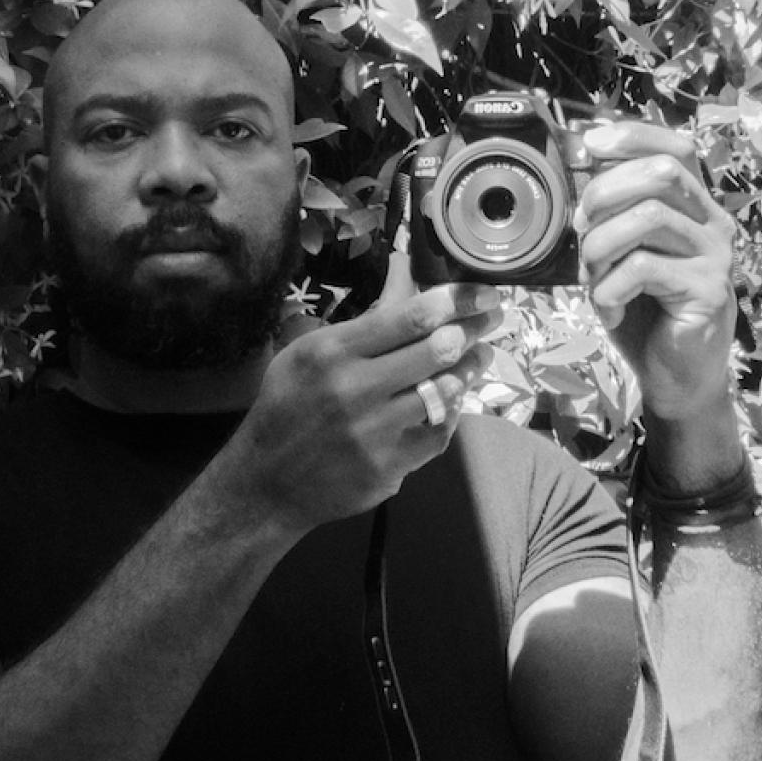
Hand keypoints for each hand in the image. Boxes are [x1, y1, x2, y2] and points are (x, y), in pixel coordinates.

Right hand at [217, 277, 501, 533]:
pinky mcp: (389, 466)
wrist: (268, 482)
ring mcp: (374, 431)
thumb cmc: (288, 406)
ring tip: (480, 356)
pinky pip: (439, 432)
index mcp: (332, 352)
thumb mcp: (308, 353)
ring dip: (470, 369)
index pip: (410, 316)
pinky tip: (455, 400)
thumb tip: (408, 278)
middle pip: (437, 348)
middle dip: (475, 329)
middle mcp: (354, 388)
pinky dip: (452, 413)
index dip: (459, 300)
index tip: (486, 292)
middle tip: (492, 319)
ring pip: (445, 390)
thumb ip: (361, 324)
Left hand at [577, 122, 736, 424]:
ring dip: (601, 245)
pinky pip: (644, 268)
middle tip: (580, 228)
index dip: (634, 136)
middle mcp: (713, 224)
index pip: (677, 149)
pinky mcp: (708, 291)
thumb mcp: (621, 257)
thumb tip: (581, 172)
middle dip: (605, 192)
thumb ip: (612, 218)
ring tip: (593, 276)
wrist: (676, 376)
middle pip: (663, 173)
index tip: (590, 143)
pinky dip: (609, 288)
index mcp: (694, 208)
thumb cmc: (645, 314)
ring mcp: (716, 257)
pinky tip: (608, 308)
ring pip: (649, 217)